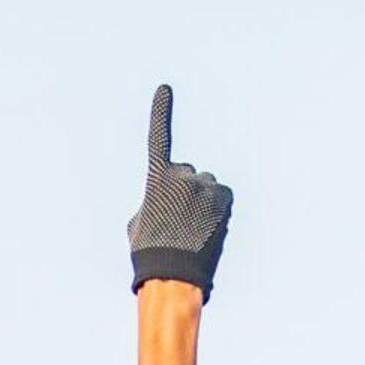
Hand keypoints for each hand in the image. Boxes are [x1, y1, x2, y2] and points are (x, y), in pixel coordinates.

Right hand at [127, 84, 232, 299]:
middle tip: (177, 221)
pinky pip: (222, 197)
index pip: (159, 137)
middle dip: (183, 192)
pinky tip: (208, 229)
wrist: (174, 276)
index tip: (165, 89)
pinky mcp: (225, 197)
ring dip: (201, 203)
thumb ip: (154, 198)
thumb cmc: (150, 253)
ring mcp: (206, 185)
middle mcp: (183, 174)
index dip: (161, 112)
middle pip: (187, 175)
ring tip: (193, 231)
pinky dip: (217, 209)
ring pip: (206, 187)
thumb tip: (168, 198)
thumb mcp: (139, 221)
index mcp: (157, 177)